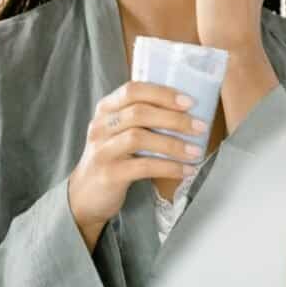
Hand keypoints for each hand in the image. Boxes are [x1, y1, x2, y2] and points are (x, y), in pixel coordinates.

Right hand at [68, 81, 203, 251]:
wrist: (85, 196)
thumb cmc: (112, 157)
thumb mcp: (119, 131)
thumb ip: (141, 117)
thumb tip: (187, 111)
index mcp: (106, 109)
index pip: (133, 90)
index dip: (162, 93)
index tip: (189, 102)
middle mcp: (100, 125)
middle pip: (139, 113)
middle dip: (174, 119)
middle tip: (200, 127)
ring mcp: (102, 150)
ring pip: (139, 138)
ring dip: (173, 144)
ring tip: (196, 151)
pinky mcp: (109, 174)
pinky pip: (143, 166)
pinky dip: (168, 167)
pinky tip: (185, 170)